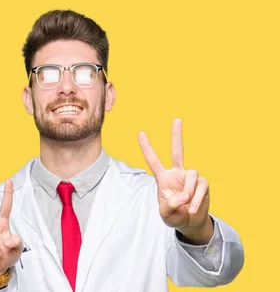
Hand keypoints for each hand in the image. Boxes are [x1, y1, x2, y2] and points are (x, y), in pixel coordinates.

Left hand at [138, 118, 212, 243]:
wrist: (190, 223)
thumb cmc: (174, 215)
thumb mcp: (166, 214)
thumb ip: (169, 206)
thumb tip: (182, 196)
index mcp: (163, 178)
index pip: (153, 161)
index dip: (147, 148)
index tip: (140, 133)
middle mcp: (177, 173)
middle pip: (178, 151)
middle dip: (177, 135)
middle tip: (176, 119)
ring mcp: (190, 177)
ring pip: (193, 174)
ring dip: (189, 191)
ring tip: (186, 204)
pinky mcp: (203, 184)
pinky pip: (201, 187)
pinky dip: (197, 199)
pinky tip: (193, 208)